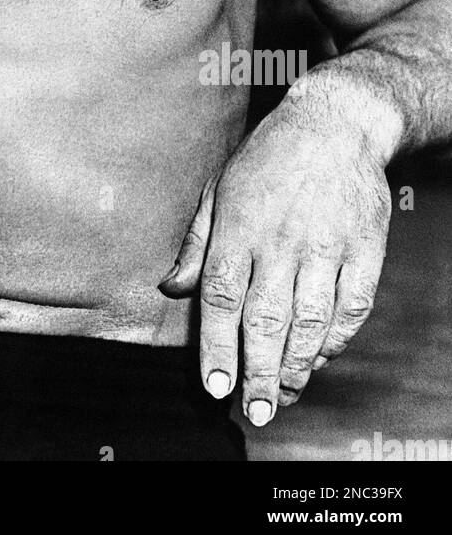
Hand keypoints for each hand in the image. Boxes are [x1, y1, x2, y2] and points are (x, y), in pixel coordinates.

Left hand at [159, 95, 390, 426]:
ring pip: (310, 320)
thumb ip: (197, 244)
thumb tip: (170, 289)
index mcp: (239, 226)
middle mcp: (281, 241)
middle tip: (255, 411)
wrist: (334, 124)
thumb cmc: (267, 159)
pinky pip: (351, 306)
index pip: (223, 297)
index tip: (214, 386)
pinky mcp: (364, 250)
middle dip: (258, 372)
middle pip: (267, 319)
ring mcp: (326, 247)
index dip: (217, 346)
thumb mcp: (218, 189)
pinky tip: (321, 356)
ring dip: (297, 365)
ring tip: (284, 395)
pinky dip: (337, 337)